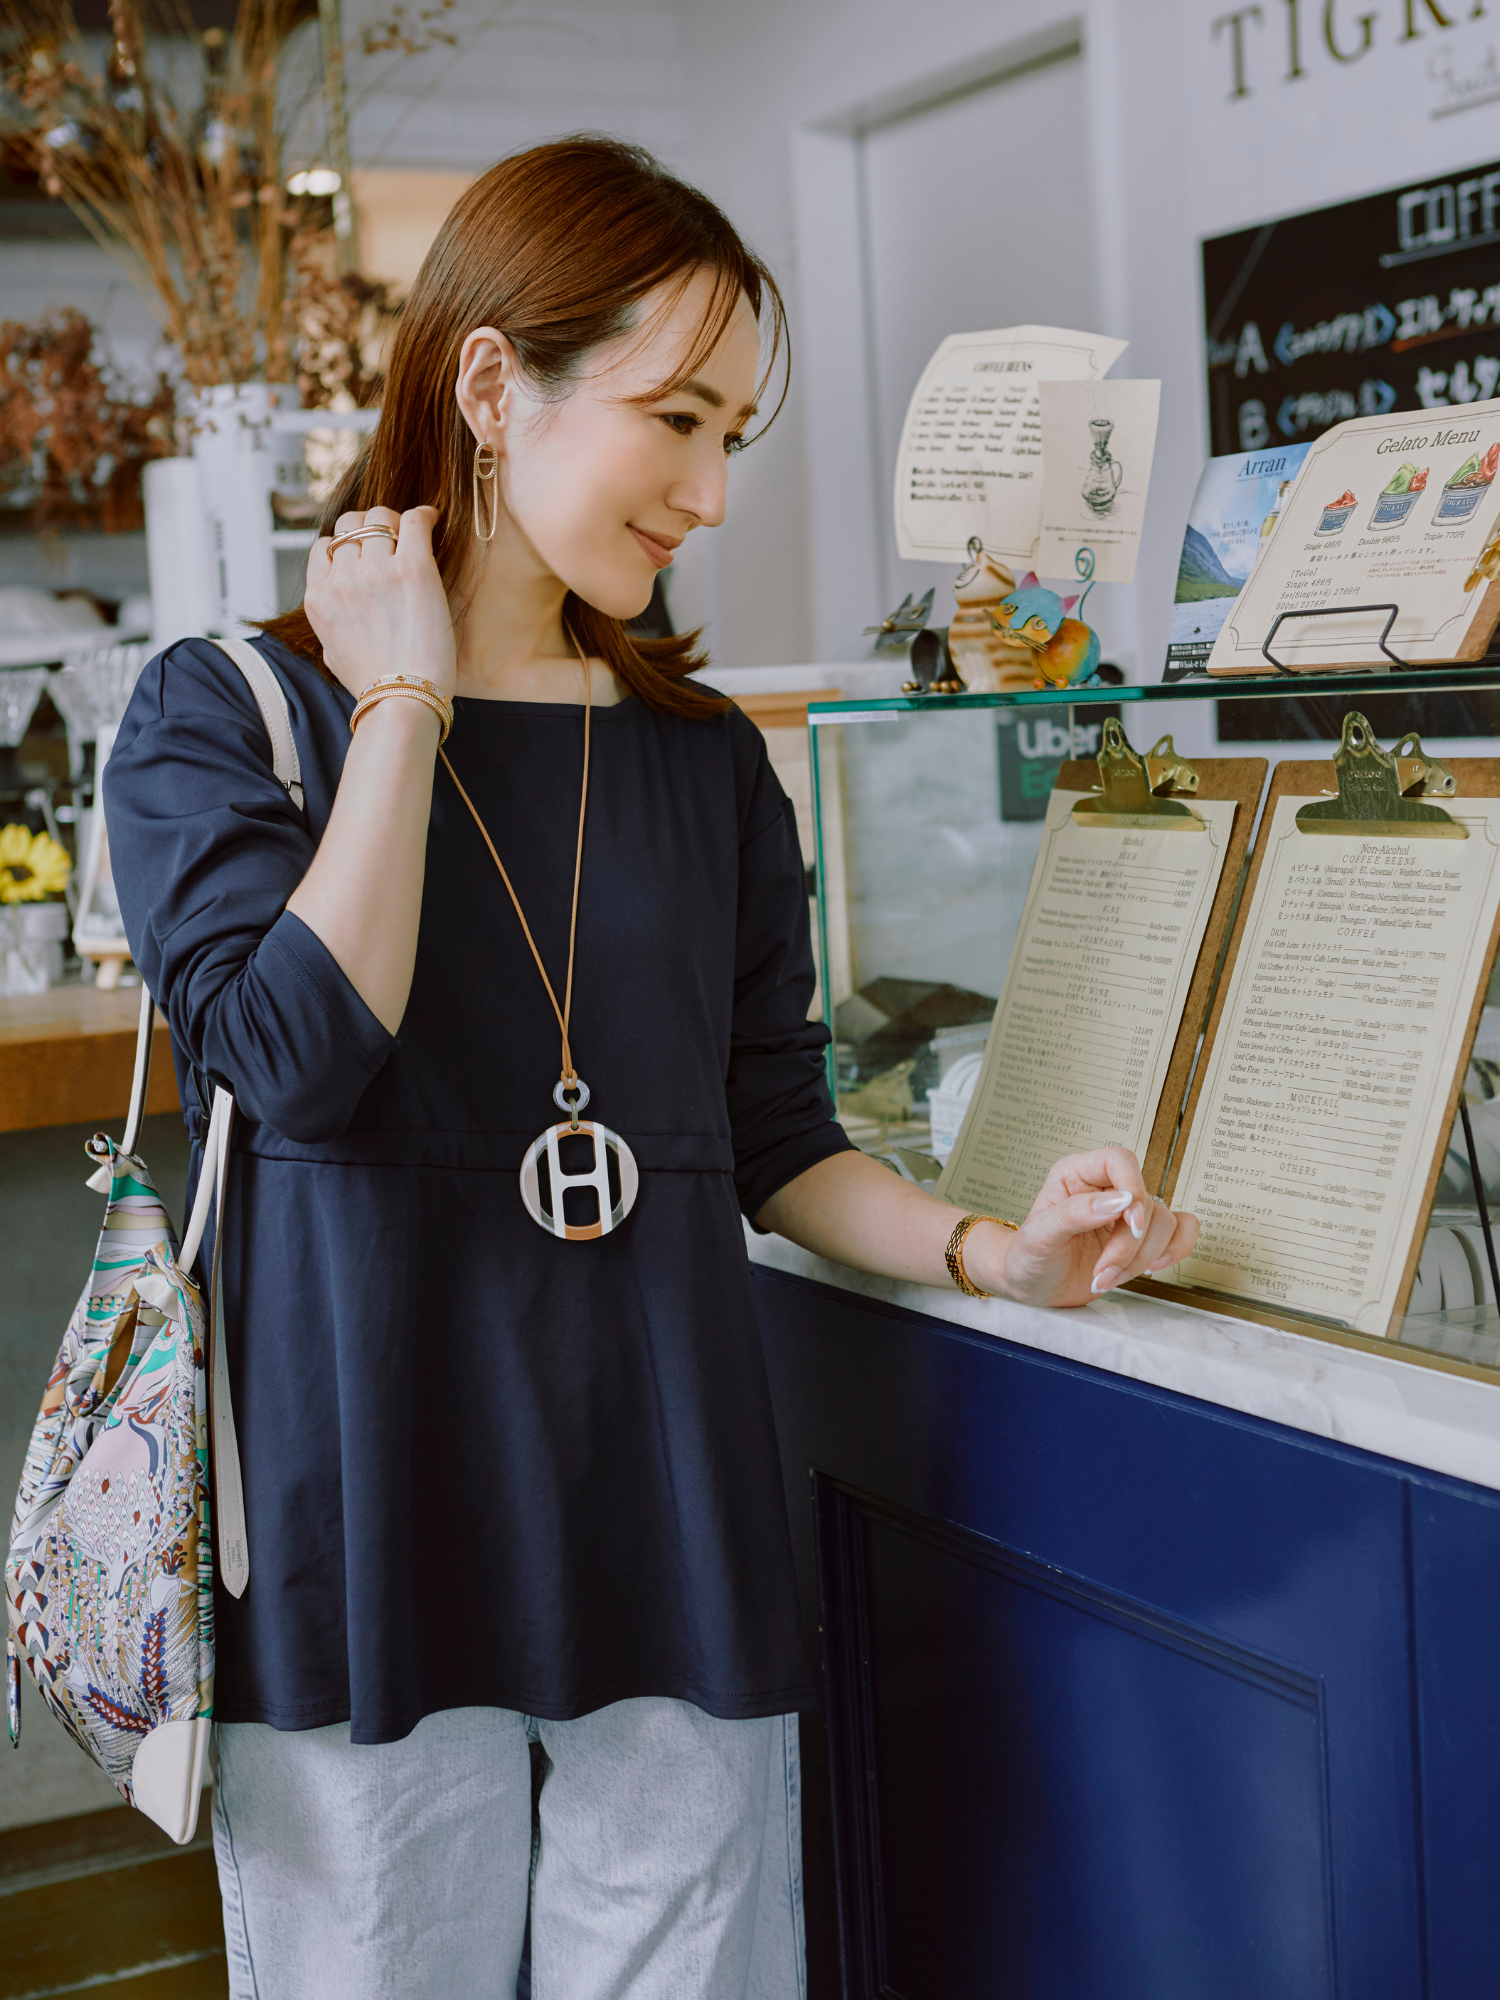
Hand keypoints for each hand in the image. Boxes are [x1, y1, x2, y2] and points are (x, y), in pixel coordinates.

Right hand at [304, 505, 456, 701]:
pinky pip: (413, 521)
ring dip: (395, 521)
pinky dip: (423, 515)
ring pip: (379, 518)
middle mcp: (342, 579)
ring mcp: (375, 571)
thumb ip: (330, 623)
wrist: (402, 702)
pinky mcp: (412, 570)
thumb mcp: (332, 653)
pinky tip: (433, 520)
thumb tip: (337, 611)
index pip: (324, 547)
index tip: (365, 552)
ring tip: (412, 534)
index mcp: (319, 599)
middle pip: (350, 525)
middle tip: (391, 538)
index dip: (345, 544)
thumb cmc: (376, 686)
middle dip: (369, 527)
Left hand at [961, 1147, 1197, 1308]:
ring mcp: (1126, 1214)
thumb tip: (1121, 1200)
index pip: (1120, 1161)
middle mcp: (1105, 1189)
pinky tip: (1151, 1269)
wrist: (1030, 1286)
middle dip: (1128, 1245)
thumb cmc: (1028, 1256)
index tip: (1128, 1225)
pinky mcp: (1141, 1238)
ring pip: (1164, 1223)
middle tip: (1102, 1270)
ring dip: (1141, 1259)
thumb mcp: (1040, 1236)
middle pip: (1145, 1202)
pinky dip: (1174, 1251)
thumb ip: (1076, 1214)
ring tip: (1107, 1278)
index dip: (1133, 1190)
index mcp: (1077, 1174)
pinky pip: (1180, 1231)